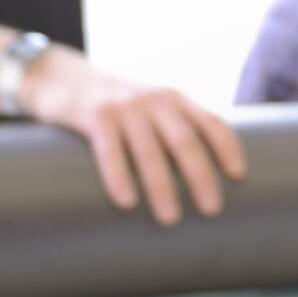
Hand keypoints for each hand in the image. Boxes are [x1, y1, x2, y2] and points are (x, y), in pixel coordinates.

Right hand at [18, 47, 247, 225]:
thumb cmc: (113, 106)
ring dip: (161, 186)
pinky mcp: (92, 114)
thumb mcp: (147, 109)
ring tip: (170, 219)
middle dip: (200, 176)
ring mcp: (122, 106)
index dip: (227, 147)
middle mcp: (152, 99)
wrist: (59, 77)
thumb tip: (202, 180)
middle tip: (212, 209)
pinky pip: (109, 148)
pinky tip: (127, 201)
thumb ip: (171, 130)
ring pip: (149, 149)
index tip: (239, 176)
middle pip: (184, 140)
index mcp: (172, 100)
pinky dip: (119, 175)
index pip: (209, 121)